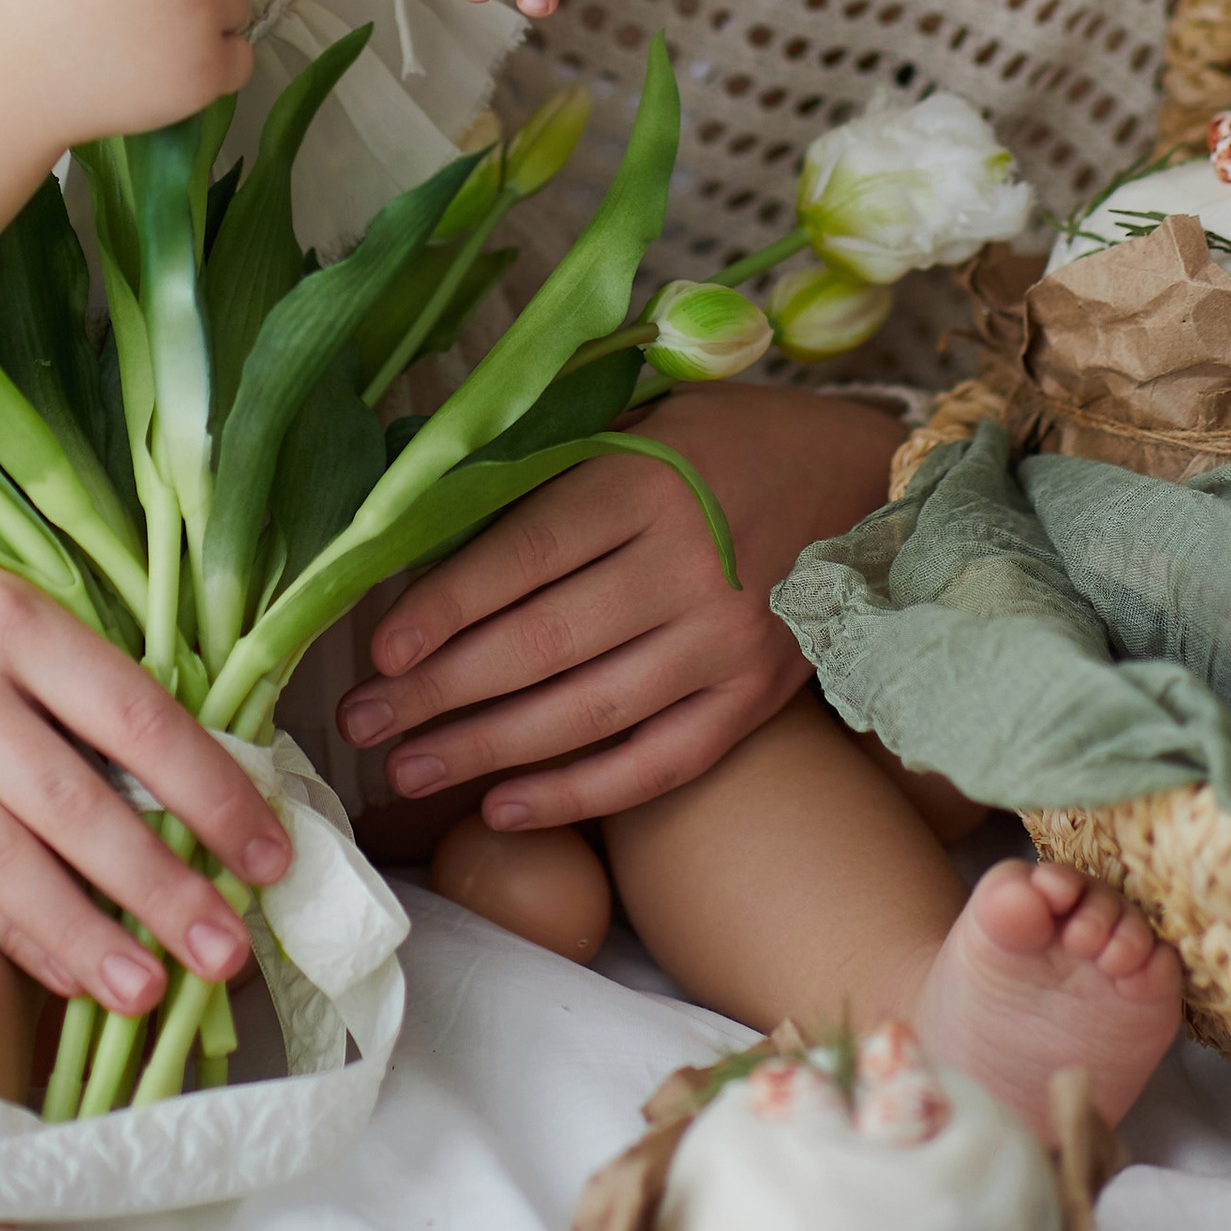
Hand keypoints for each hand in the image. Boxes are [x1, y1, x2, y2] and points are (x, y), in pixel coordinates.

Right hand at [0, 507, 292, 1014]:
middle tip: (228, 950)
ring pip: (1, 861)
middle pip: (70, 804)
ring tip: (151, 992)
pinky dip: (14, 935)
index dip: (210, 792)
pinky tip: (71, 976)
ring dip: (84, 936)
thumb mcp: (26, 604)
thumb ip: (98, 685)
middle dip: (158, 887)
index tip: (270, 856)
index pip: (134, 716)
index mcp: (15, 618)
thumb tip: (214, 787)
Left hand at [333, 387, 900, 825]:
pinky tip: (504, 808)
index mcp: (649, 483)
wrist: (866, 481)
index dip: (446, 606)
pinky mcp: (754, 699)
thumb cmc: (728, 443)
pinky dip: (577, 794)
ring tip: (408, 770)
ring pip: (588, 714)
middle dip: (440, 691)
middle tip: (364, 723)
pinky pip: (656, 765)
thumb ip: (549, 467)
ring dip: (487, 750)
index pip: (526, 554)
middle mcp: (689, 566)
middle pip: (542, 644)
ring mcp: (727, 643)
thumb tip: (420, 518)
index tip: (379, 648)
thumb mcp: (642, 421)